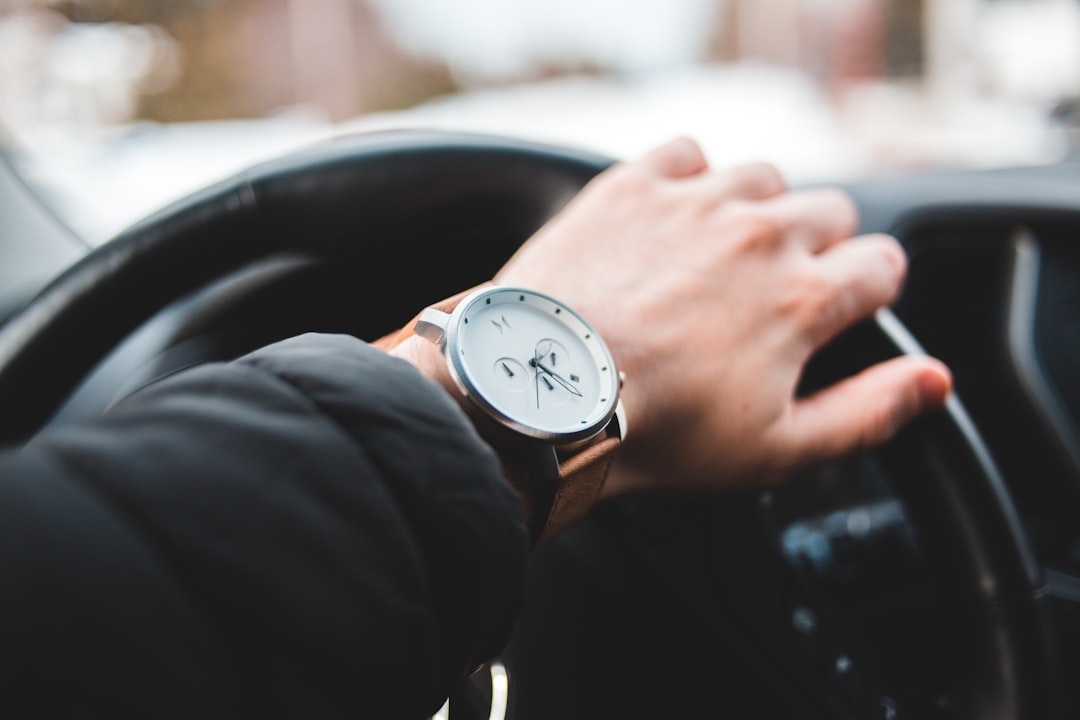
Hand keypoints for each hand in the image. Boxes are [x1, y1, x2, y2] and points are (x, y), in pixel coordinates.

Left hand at [495, 138, 950, 496]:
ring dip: (756, 210)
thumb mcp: (778, 449)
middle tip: (768, 297)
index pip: (883, 264)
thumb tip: (934, 380)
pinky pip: (688, 153)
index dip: (867, 290)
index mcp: (804, 298)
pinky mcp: (634, 185)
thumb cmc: (656, 430)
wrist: (544, 392)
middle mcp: (761, 234)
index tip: (837, 312)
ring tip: (716, 259)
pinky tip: (671, 219)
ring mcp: (697, 202)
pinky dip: (689, 178)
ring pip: (764, 178)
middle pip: (831, 212)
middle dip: (816, 249)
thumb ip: (869, 410)